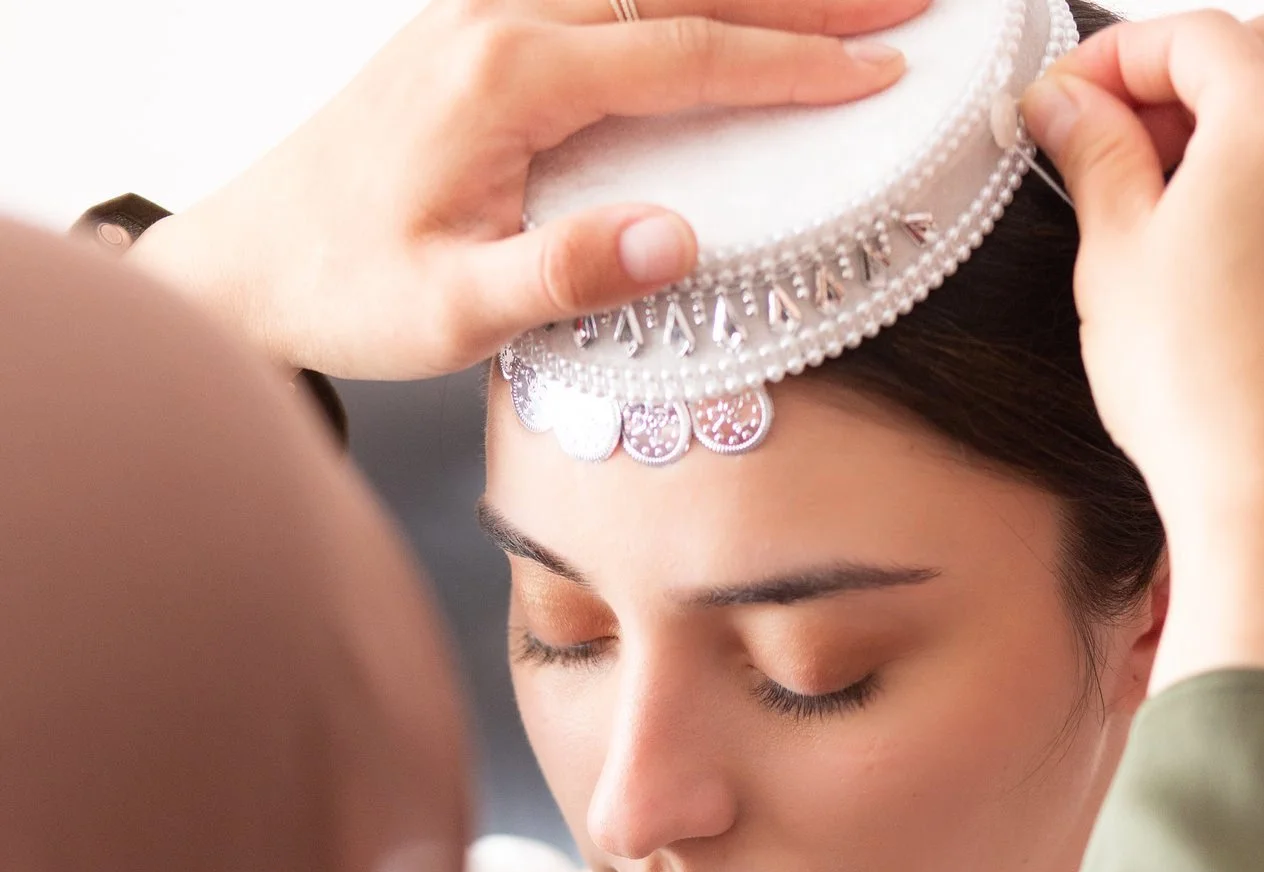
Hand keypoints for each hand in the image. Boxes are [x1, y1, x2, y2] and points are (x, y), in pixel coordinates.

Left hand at [131, 0, 914, 379]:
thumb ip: (565, 275)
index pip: (685, 57)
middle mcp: (495, 19)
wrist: (244, 264)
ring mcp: (479, 12)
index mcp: (506, 78)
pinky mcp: (471, 29)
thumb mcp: (451, 313)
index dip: (793, 65)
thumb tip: (682, 239)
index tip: (881, 72)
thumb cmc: (342, 290)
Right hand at [1022, 12, 1263, 702]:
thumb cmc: (1205, 394)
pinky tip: (1229, 232)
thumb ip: (1092, 158)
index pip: (1190, 35)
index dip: (1114, 56)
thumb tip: (1065, 106)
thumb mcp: (1115, 259)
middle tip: (1109, 143)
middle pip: (1260, 47)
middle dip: (1178, 78)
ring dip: (1234, 118)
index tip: (1065, 98)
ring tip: (1169, 193)